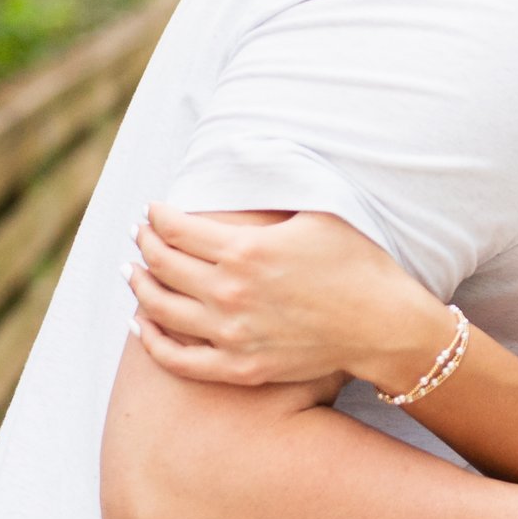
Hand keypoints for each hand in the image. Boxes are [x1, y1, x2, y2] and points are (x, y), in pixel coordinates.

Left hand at [126, 204, 449, 387]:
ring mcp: (231, 335)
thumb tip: (242, 151)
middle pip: (162, 265)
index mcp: (246, 250)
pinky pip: (176, 359)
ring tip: (134, 272)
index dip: (157, 216)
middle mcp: (229, 293)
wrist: (383, 325)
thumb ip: (275, 184)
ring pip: (160, 309)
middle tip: (140, 234)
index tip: (152, 209)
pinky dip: (150, 340)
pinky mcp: (239, 368)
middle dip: (144, 244)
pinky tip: (142, 323)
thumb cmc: (357, 261)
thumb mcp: (318, 210)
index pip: (176, 229)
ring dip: (140, 286)